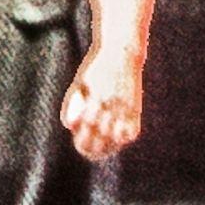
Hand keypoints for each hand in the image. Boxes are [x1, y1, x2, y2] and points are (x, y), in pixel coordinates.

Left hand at [62, 47, 143, 164]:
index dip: (83, 140)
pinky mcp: (135, 106)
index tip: (80, 146)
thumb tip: (69, 127)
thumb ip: (72, 103)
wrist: (121, 53)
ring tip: (102, 151)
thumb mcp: (80, 82)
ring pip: (116, 135)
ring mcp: (124, 106)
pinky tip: (118, 141)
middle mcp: (110, 103)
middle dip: (94, 147)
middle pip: (101, 134)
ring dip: (109, 146)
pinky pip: (132, 130)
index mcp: (94, 96)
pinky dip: (124, 138)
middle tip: (89, 152)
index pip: (87, 126)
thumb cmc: (96, 69)